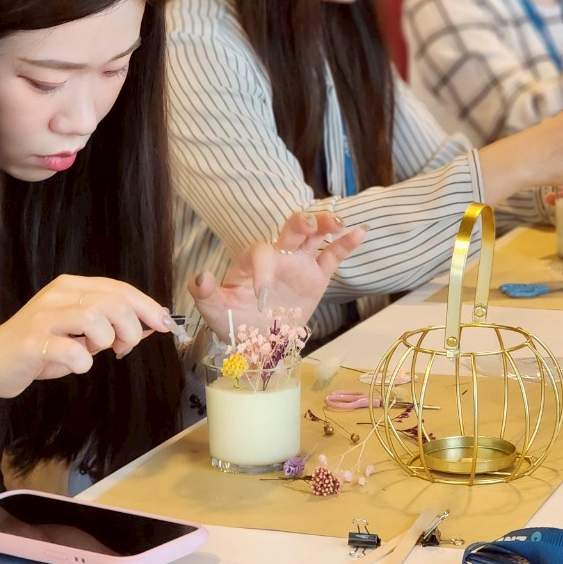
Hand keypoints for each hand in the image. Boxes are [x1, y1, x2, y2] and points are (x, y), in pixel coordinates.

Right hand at [0, 275, 175, 408]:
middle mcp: (57, 295)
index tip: (166, 324)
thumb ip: (112, 324)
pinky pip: (72, 350)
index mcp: (71, 286)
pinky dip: (83, 362)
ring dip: (107, 340)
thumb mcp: (80, 332)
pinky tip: (77, 365)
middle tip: (124, 348)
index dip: (147, 306)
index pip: (119, 288)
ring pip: (94, 317)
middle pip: (112, 301)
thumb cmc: (40, 348)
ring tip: (98, 353)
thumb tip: (155, 321)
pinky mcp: (31, 342)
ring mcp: (43, 317)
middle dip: (131, 327)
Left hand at [191, 210, 366, 337]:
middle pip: (292, 229)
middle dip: (302, 222)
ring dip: (325, 225)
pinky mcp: (317, 277)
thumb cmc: (234, 322)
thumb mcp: (214, 311)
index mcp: (253, 262)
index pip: (262, 253)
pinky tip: (360, 232)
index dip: (264, 270)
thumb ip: (205, 294)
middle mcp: (279, 256)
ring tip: (338, 224)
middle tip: (310, 225)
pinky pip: (333, 256)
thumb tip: (202, 275)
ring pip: (314, 236)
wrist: (257, 341)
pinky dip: (346, 244)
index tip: (263, 297)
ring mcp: (299, 264)